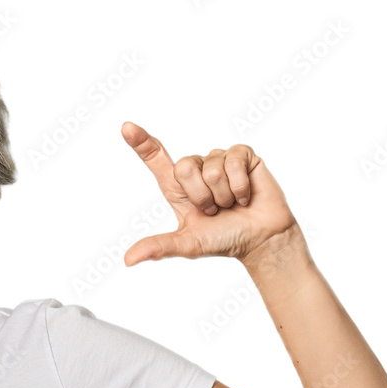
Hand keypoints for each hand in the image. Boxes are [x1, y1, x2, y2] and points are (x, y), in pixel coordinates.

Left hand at [121, 122, 296, 265]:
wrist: (260, 239)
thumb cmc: (223, 239)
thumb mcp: (188, 245)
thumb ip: (159, 247)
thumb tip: (128, 260)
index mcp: (179, 187)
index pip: (156, 159)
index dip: (141, 143)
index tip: (126, 128)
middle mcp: (197, 169)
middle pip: (185, 167)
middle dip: (202, 196)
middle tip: (215, 209)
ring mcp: (219, 160)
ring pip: (212, 170)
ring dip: (224, 196)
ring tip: (231, 204)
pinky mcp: (242, 155)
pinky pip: (234, 163)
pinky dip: (240, 187)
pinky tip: (245, 196)